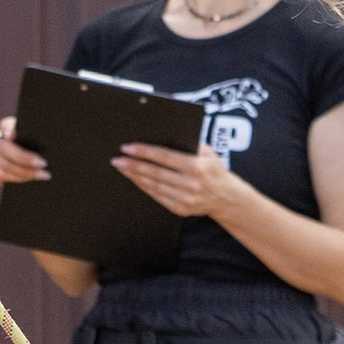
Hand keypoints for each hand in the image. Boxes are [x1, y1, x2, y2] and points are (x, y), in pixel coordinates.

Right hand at [0, 115, 49, 187]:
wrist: (29, 168)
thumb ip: (39, 138)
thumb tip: (45, 137)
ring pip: (4, 165)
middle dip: (25, 159)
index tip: (11, 135)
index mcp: (9, 128)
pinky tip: (28, 180)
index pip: (6, 125)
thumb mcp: (40, 142)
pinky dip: (16, 180)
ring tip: (42, 175)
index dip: (7, 129)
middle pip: (5, 148)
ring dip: (24, 173)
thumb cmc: (38, 151)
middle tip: (43, 164)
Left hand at [111, 141, 237, 221]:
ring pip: (153, 186)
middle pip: (155, 173)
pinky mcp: (180, 209)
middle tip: (117, 159)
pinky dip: (144, 187)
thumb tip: (162, 135)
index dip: (144, 152)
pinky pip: (157, 196)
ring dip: (135, 176)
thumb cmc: (214, 169)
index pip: (164, 157)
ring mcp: (184, 199)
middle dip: (133, 165)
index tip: (128, 147)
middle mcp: (190, 184)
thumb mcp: (208, 152)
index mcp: (196, 167)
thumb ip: (189, 144)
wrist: (226, 197)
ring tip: (123, 168)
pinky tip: (135, 179)